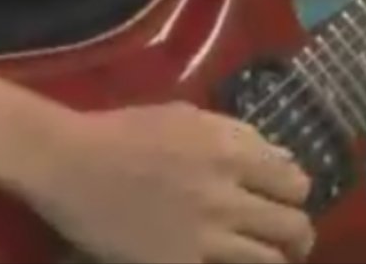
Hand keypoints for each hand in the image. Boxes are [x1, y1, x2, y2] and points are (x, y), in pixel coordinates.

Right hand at [22, 103, 314, 263]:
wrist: (68, 162)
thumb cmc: (126, 132)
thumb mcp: (190, 117)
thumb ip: (241, 135)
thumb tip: (282, 157)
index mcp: (233, 154)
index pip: (296, 184)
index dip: (296, 195)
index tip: (285, 200)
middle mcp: (226, 196)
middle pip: (293, 226)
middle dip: (297, 235)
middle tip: (288, 240)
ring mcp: (203, 235)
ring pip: (268, 260)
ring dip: (274, 259)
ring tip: (266, 258)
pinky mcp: (178, 262)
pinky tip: (224, 262)